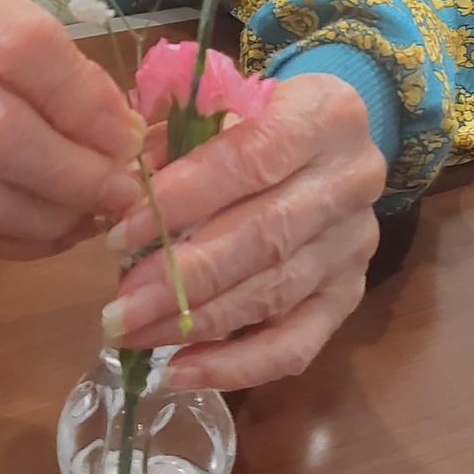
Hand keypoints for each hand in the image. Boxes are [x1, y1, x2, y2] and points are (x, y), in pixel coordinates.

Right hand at [0, 0, 144, 255]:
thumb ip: (55, 66)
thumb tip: (125, 133)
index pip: (20, 47)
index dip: (84, 103)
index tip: (126, 136)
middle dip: (72, 175)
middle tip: (121, 192)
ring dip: (49, 219)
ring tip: (93, 217)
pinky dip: (16, 240)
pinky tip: (52, 231)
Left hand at [99, 73, 385, 389]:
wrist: (327, 139)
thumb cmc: (256, 115)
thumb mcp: (217, 103)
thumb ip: (174, 138)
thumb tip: (119, 191)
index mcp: (324, 116)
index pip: (249, 161)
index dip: (183, 201)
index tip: (120, 234)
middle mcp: (352, 181)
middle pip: (263, 239)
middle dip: (181, 279)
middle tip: (118, 307)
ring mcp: (355, 245)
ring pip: (274, 295)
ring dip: (195, 324)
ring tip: (131, 335)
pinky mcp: (351, 295)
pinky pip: (296, 345)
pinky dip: (236, 367)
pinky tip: (179, 370)